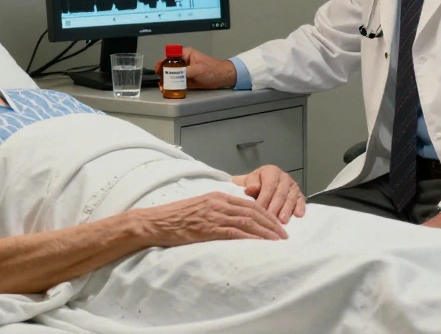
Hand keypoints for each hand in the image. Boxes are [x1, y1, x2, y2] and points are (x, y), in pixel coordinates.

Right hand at [131, 191, 286, 247]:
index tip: (276, 224)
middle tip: (284, 235)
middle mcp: (218, 203)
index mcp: (217, 196)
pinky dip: (251, 238)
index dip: (266, 214)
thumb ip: (215, 210)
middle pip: (253, 211)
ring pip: (248, 222)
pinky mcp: (209, 228)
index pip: (248, 204)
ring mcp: (214, 215)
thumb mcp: (198, 208)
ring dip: (266, 232)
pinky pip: (235, 233)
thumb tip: (231, 220)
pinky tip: (261, 244)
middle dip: (271, 223)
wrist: (156, 222)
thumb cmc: (174, 218)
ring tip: (278, 241)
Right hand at [155, 46, 236, 89]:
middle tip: (160, 81)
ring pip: (171, 75)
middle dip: (163, 73)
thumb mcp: (198, 70)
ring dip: (166, 80)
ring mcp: (185, 71)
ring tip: (163, 87)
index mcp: (186, 54)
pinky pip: (177, 82)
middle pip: (169, 66)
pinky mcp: (187, 79)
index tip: (158, 69)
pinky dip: (172, 86)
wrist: (224, 77)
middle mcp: (184, 61)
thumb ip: (184, 72)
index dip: (162, 61)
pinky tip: (168, 90)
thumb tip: (172, 75)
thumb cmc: (213, 70)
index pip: (170, 55)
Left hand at [232, 165, 305, 222]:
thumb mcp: (248, 182)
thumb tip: (251, 189)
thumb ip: (250, 184)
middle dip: (275, 208)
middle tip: (271, 220)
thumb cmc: (253, 185)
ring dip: (287, 211)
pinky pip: (301, 201)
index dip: (264, 198)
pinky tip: (298, 215)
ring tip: (282, 222)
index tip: (259, 210)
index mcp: (272, 171)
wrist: (258, 186)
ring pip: (291, 199)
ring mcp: (293, 186)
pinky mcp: (299, 195)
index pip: (269, 186)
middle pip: (281, 194)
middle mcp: (284, 177)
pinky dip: (300, 208)